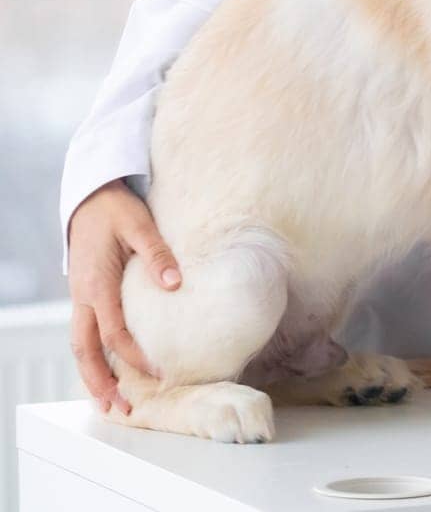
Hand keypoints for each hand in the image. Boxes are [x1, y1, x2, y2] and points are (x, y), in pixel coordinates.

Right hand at [66, 180, 181, 412]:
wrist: (91, 198)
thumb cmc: (118, 211)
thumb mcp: (140, 225)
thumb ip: (157, 253)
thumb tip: (174, 283)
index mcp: (96, 283)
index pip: (112, 330)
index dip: (133, 354)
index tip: (156, 372)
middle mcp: (83, 296)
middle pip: (85, 350)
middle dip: (100, 381)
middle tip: (120, 408)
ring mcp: (80, 298)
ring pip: (80, 346)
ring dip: (93, 375)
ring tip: (110, 403)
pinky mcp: (85, 297)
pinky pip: (84, 334)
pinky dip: (93, 357)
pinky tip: (108, 372)